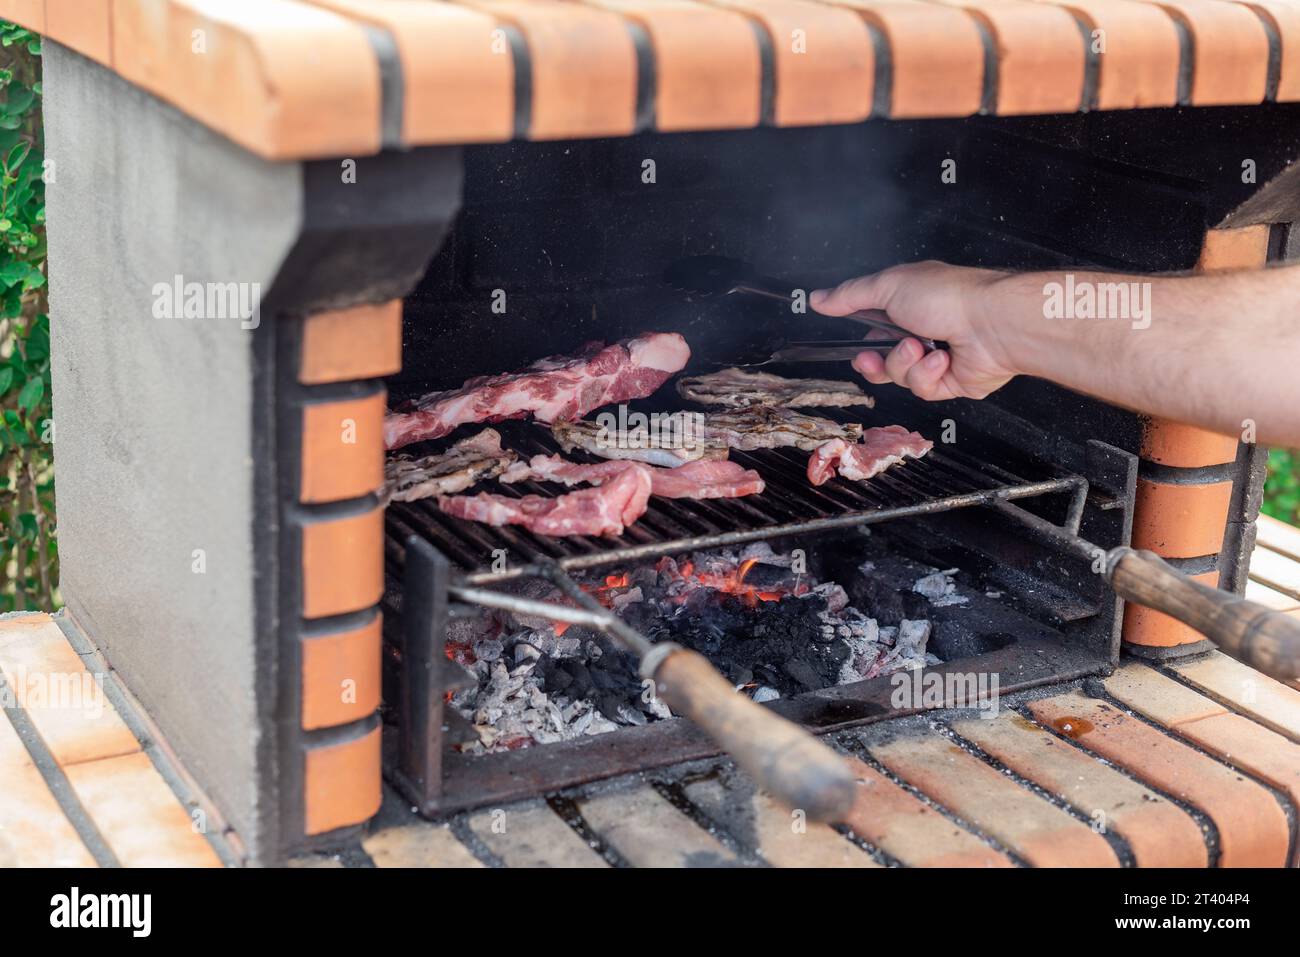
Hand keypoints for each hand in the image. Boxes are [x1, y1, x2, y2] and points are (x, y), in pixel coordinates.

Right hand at [811, 261, 1016, 400]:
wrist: (991, 324)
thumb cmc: (949, 296)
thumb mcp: (888, 286)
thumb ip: (850, 295)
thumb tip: (819, 299)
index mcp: (907, 303)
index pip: (871, 325)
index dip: (858, 336)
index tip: (849, 340)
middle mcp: (921, 330)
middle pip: (880, 358)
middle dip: (874, 359)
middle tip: (873, 355)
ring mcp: (934, 357)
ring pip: (898, 375)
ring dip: (904, 362)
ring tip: (921, 347)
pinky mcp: (949, 381)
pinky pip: (921, 388)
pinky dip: (928, 374)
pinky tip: (943, 359)